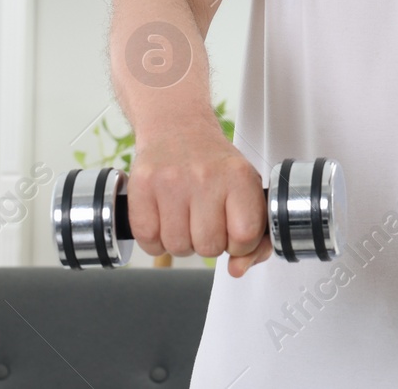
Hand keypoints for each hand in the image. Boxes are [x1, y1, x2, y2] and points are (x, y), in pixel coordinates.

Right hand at [126, 122, 271, 276]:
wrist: (178, 128)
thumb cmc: (213, 164)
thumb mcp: (246, 190)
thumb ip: (255, 237)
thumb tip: (238, 269)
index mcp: (238, 176)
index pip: (245, 236)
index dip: (240, 243)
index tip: (234, 229)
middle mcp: (205, 177)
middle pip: (209, 247)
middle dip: (209, 242)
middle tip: (206, 219)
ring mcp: (171, 181)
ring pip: (177, 247)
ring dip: (181, 241)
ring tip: (185, 217)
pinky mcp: (142, 186)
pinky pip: (148, 240)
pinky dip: (155, 240)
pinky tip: (164, 219)